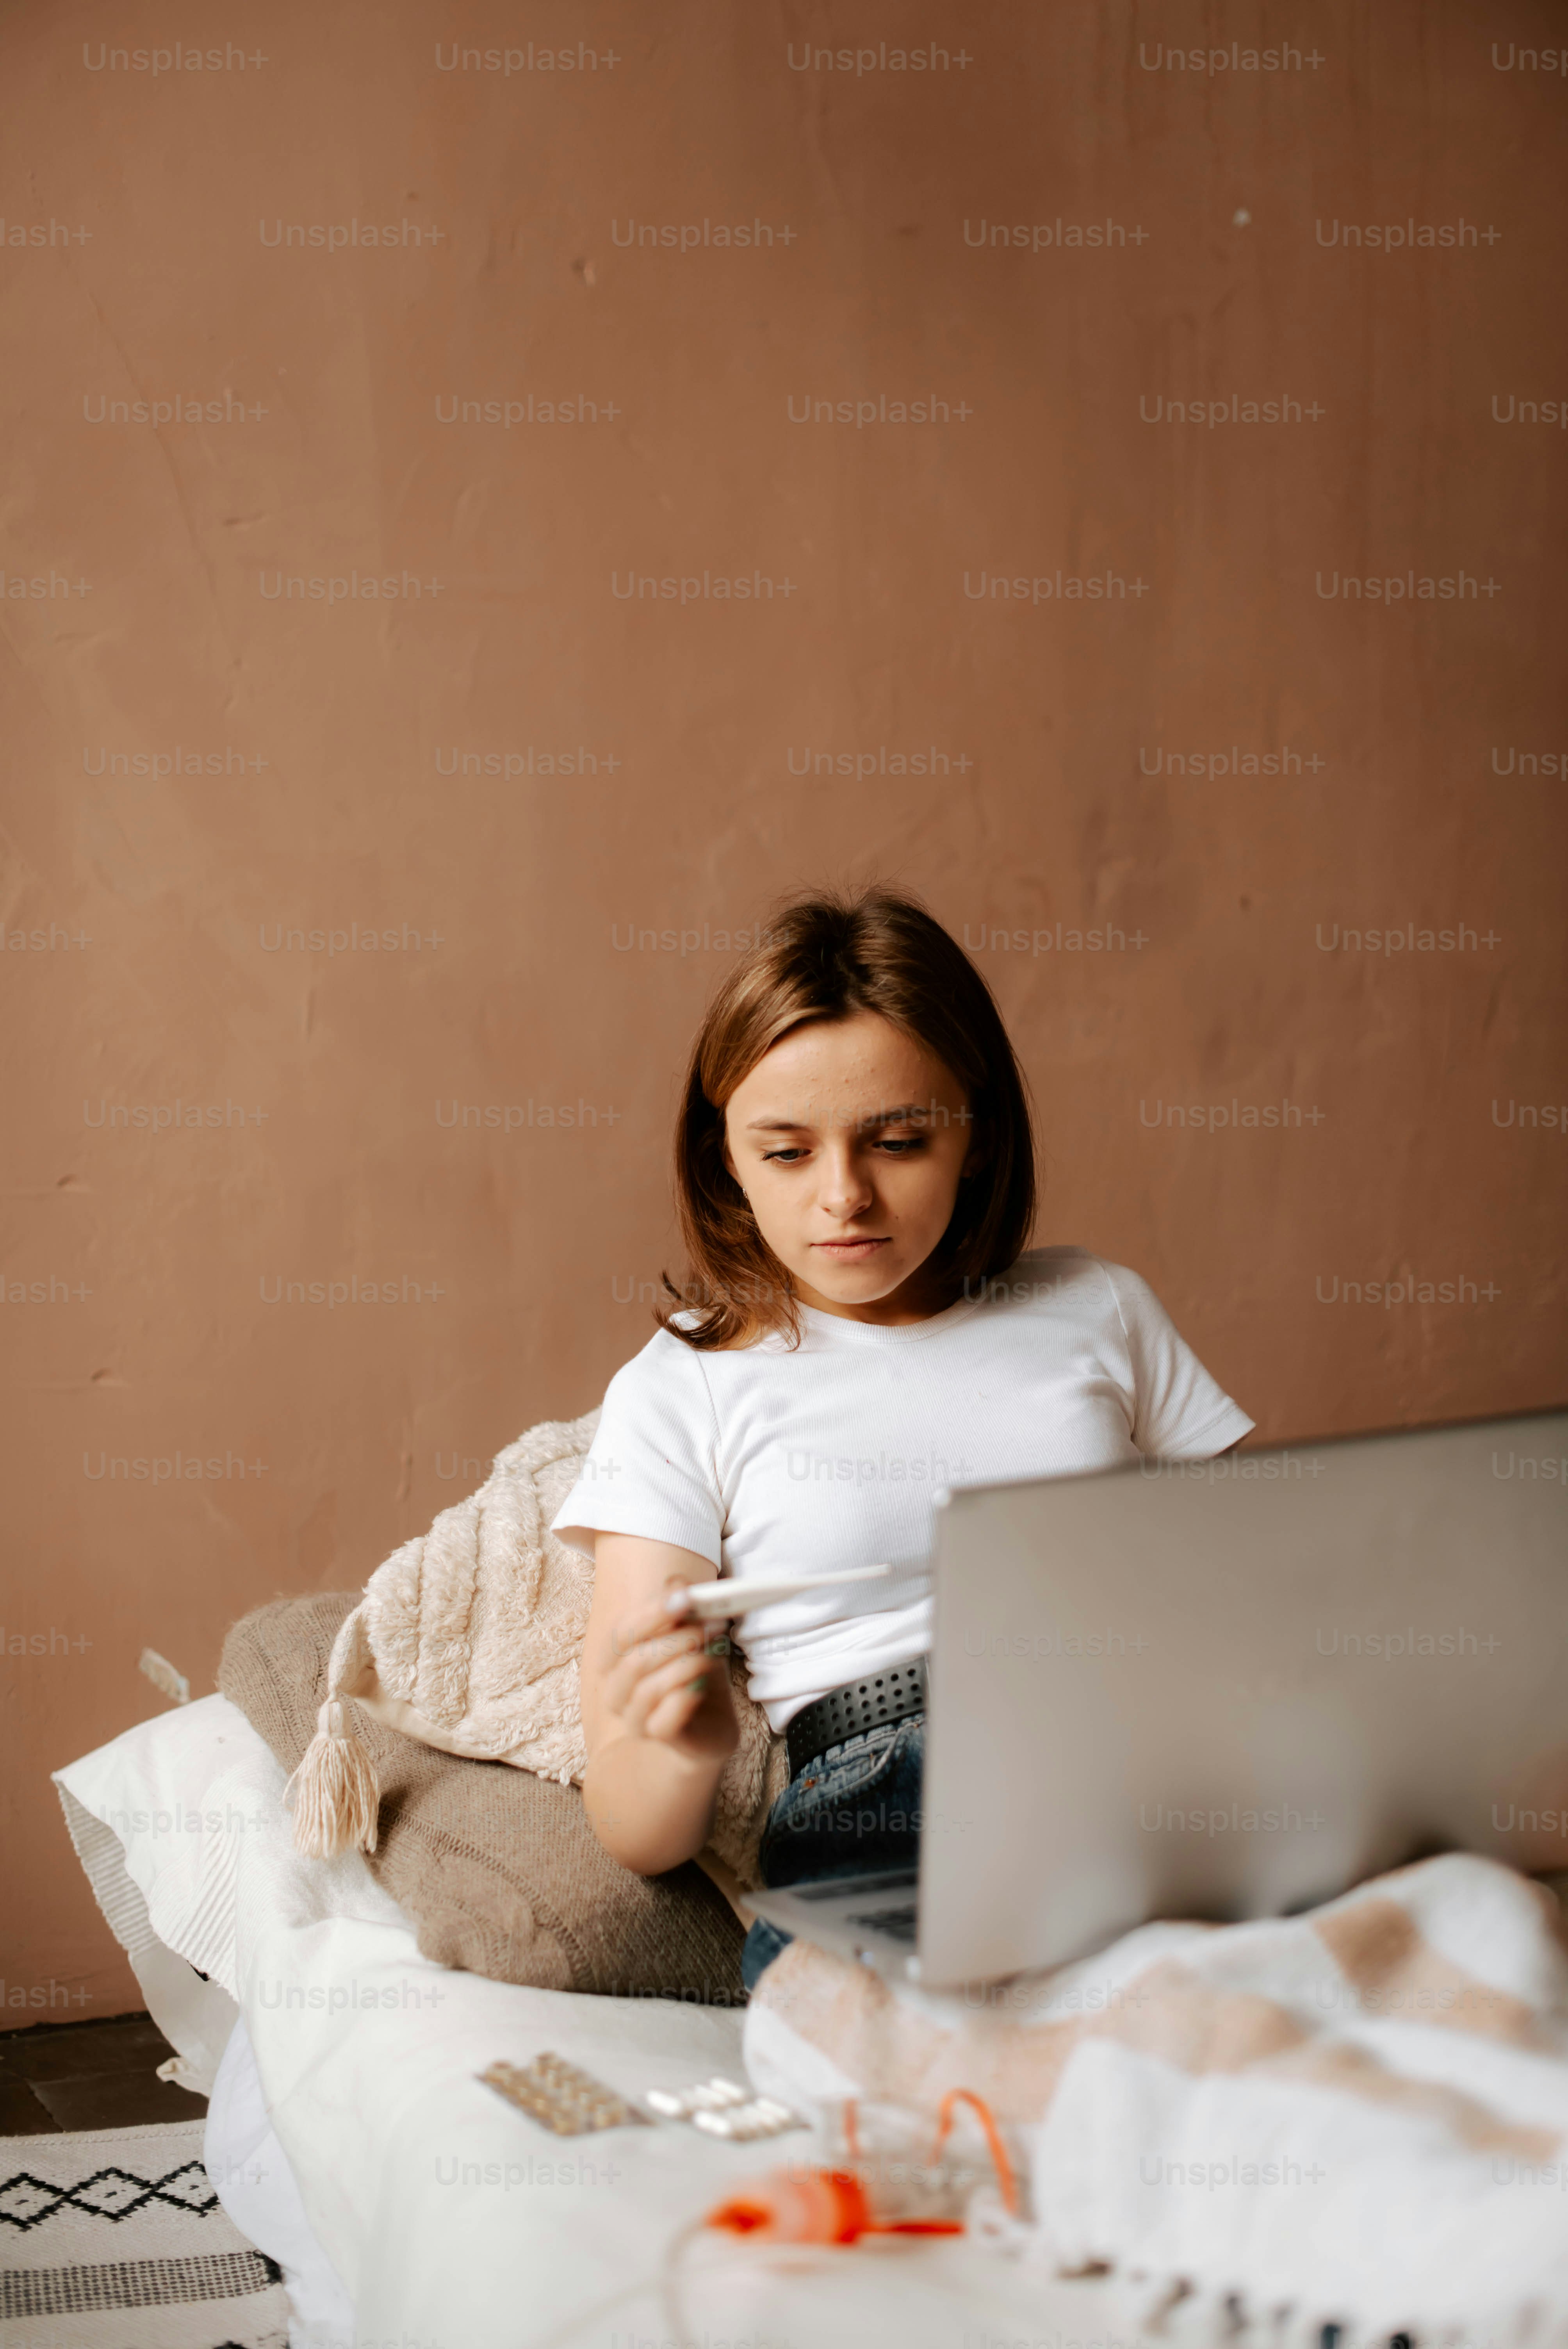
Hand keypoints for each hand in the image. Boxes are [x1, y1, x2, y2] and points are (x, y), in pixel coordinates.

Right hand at [599, 1581, 739, 1765]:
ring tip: (715, 1652)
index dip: (653, 1613)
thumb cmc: (694, 1673)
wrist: (710, 1721)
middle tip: (713, 1624)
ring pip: (650, 1689)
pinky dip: (685, 1700)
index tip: (687, 1597)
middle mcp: (615, 1690)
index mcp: (614, 1659)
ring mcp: (633, 1718)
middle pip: (635, 1660)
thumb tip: (677, 1581)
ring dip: (688, 1665)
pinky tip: (701, 1688)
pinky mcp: (657, 1737)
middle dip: (678, 1639)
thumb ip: (681, 1611)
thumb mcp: (691, 1636)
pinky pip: (665, 1721)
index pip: (622, 1633)